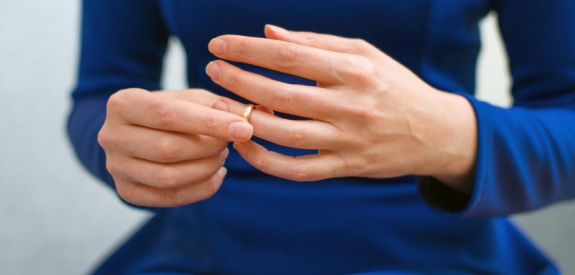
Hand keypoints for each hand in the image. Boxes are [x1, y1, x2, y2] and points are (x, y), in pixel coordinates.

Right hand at [98, 88, 252, 206]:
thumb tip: (245, 117)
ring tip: (221, 156)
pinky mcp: (126, 191)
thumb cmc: (168, 111)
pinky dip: (202, 189)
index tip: (244, 128)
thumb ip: (216, 104)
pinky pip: (170, 198)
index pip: (168, 115)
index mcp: (122, 103)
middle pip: (168, 149)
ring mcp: (115, 167)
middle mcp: (110, 136)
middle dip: (208, 148)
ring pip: (169, 177)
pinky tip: (216, 175)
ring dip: (206, 168)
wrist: (135, 134)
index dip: (209, 123)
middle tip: (229, 143)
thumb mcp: (188, 98)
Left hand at [206, 25, 476, 192]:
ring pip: (283, 135)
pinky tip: (244, 145)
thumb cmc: (394, 85)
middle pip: (279, 94)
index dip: (248, 49)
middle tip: (212, 70)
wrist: (435, 132)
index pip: (289, 56)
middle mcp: (350, 105)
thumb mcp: (365, 53)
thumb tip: (269, 33)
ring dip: (245, 120)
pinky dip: (265, 161)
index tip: (219, 45)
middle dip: (238, 81)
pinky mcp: (345, 168)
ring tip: (221, 106)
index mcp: (354, 69)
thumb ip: (316, 43)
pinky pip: (297, 170)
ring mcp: (348, 140)